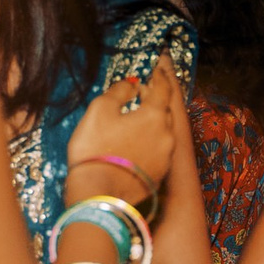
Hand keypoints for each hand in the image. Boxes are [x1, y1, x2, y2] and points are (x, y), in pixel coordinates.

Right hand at [66, 62, 181, 200]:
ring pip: (162, 132)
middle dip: (155, 100)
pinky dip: (149, 142)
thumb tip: (132, 84)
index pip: (164, 89)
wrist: (99, 195)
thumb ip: (119, 92)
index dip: (160, 77)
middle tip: (142, 93)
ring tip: (136, 119)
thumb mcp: (100, 110)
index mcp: (155, 116)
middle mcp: (167, 135)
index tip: (158, 69)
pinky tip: (136, 143)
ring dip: (152, 123)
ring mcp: (165, 157)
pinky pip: (157, 150)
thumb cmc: (96, 149)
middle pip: (164, 111)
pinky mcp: (159, 175)